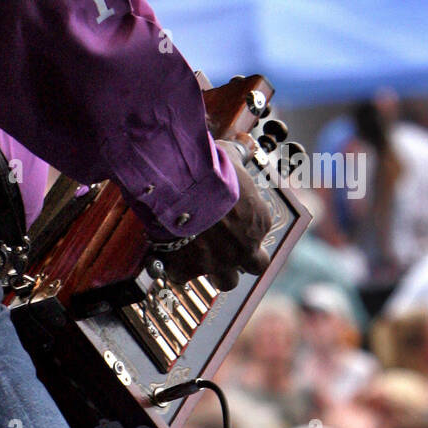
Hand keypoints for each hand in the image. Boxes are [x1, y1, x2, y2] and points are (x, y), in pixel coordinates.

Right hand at [158, 141, 271, 290]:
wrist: (185, 186)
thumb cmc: (212, 169)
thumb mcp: (231, 158)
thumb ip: (238, 155)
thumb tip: (243, 146)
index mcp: (259, 220)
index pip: (260, 230)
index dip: (246, 226)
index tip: (232, 217)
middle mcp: (245, 247)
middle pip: (254, 266)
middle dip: (242, 258)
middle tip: (226, 245)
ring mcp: (219, 262)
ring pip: (226, 281)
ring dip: (215, 270)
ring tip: (198, 254)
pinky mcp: (190, 269)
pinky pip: (182, 277)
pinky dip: (175, 268)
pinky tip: (167, 256)